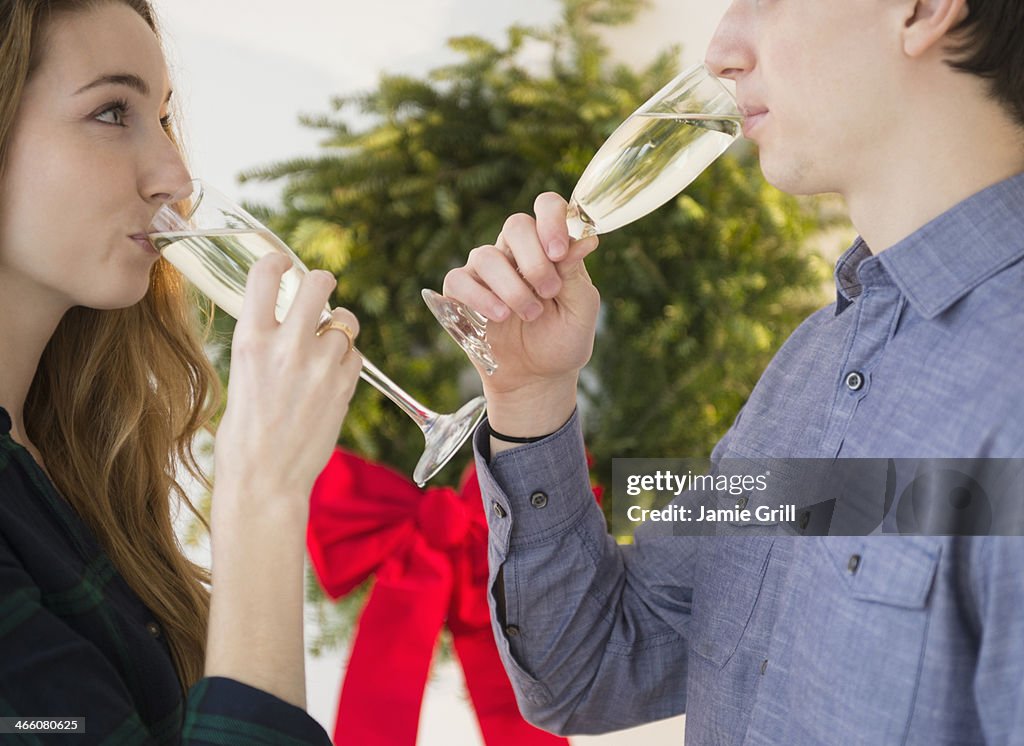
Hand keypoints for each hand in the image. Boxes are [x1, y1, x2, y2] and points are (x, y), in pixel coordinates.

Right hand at [213, 253, 360, 509]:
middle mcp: (287, 345)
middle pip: (319, 284)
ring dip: (339, 329)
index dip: (278, 262)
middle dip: (323, 283)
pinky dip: (347, 360)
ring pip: (345, 322)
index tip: (284, 263)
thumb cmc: (245, 433)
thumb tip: (285, 321)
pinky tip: (331, 378)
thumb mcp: (242, 376)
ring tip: (324, 350)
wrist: (265, 478)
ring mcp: (320, 365)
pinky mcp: (345, 385)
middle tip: (321, 291)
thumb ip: (265, 344)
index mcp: (250, 340)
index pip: (266, 275)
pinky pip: (356, 355)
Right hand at [443, 193, 598, 433]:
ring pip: (486, 255)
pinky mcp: (461, 293)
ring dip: (511, 287)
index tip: (559, 252)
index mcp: (548, 246)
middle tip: (548, 290)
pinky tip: (498, 316)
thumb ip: (577, 273)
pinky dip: (478, 297)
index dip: (552, 220)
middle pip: (515, 225)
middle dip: (534, 258)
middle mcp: (516, 252)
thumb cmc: (562, 339)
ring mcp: (486, 271)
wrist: (537, 378)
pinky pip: (458, 280)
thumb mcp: (580, 308)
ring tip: (530, 314)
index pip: (546, 207)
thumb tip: (586, 239)